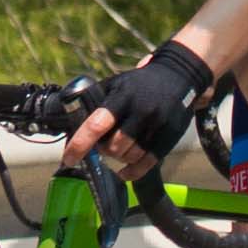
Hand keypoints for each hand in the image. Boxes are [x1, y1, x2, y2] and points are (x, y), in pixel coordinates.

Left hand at [73, 40, 220, 168]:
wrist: (179, 76)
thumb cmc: (139, 84)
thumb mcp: (116, 84)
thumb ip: (96, 103)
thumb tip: (71, 128)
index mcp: (122, 96)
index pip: (96, 125)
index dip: (80, 145)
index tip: (68, 159)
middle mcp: (141, 111)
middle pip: (114, 147)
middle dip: (104, 150)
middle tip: (103, 145)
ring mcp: (157, 125)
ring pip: (129, 157)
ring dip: (119, 158)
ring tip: (118, 149)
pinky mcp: (169, 137)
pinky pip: (146, 165)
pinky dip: (131, 172)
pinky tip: (125, 171)